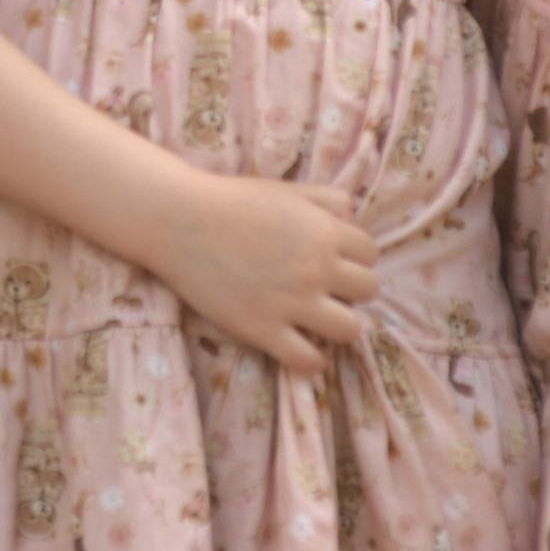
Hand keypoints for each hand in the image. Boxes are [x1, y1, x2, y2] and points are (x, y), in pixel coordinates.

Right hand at [149, 175, 378, 372]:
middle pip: (368, 291)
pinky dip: (311, 359)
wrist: (179, 221)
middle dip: (352, 290)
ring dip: (340, 326)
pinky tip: (299, 346)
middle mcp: (317, 269)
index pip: (370, 254)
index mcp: (325, 232)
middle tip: (327, 290)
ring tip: (319, 320)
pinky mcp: (263, 330)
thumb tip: (351, 219)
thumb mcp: (286, 190)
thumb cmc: (231, 200)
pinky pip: (308, 360)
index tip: (334, 262)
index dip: (354, 257)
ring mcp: (292, 303)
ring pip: (350, 330)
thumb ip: (326, 199)